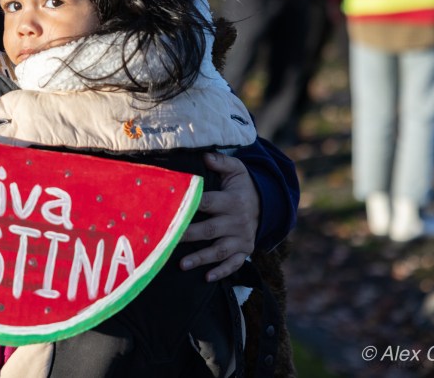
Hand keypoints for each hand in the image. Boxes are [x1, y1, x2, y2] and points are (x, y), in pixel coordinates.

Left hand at [179, 153, 259, 281]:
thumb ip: (221, 162)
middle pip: (209, 230)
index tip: (171, 208)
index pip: (208, 203)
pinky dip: (222, 272)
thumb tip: (205, 156)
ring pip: (219, 251)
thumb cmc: (242, 186)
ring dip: (201, 258)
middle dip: (188, 235)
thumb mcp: (237, 170)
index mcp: (232, 201)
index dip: (190, 205)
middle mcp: (237, 221)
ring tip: (182, 264)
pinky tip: (207, 278)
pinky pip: (234, 264)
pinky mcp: (245, 251)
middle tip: (167, 239)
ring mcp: (241, 238)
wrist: (266, 205)